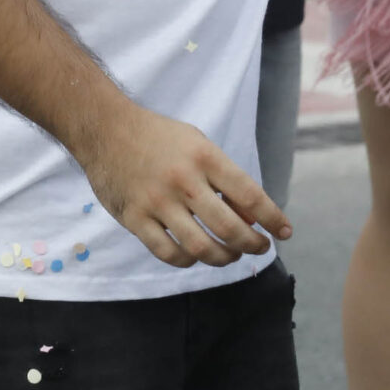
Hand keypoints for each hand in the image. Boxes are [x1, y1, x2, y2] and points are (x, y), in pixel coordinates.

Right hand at [81, 103, 290, 268]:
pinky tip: (195, 256)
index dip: (273, 218)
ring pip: (201, 248)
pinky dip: (188, 261)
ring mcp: (156, 202)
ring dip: (224, 258)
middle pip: (229, 228)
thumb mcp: (197, 143)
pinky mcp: (134, 218)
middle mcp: (183, 180)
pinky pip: (169, 253)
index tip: (284, 232)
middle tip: (259, 247)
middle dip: (253, 244)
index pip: (250, 195)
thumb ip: (223, 177)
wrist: (104, 128)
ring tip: (231, 254)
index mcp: (203, 157)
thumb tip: (251, 217)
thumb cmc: (158, 137)